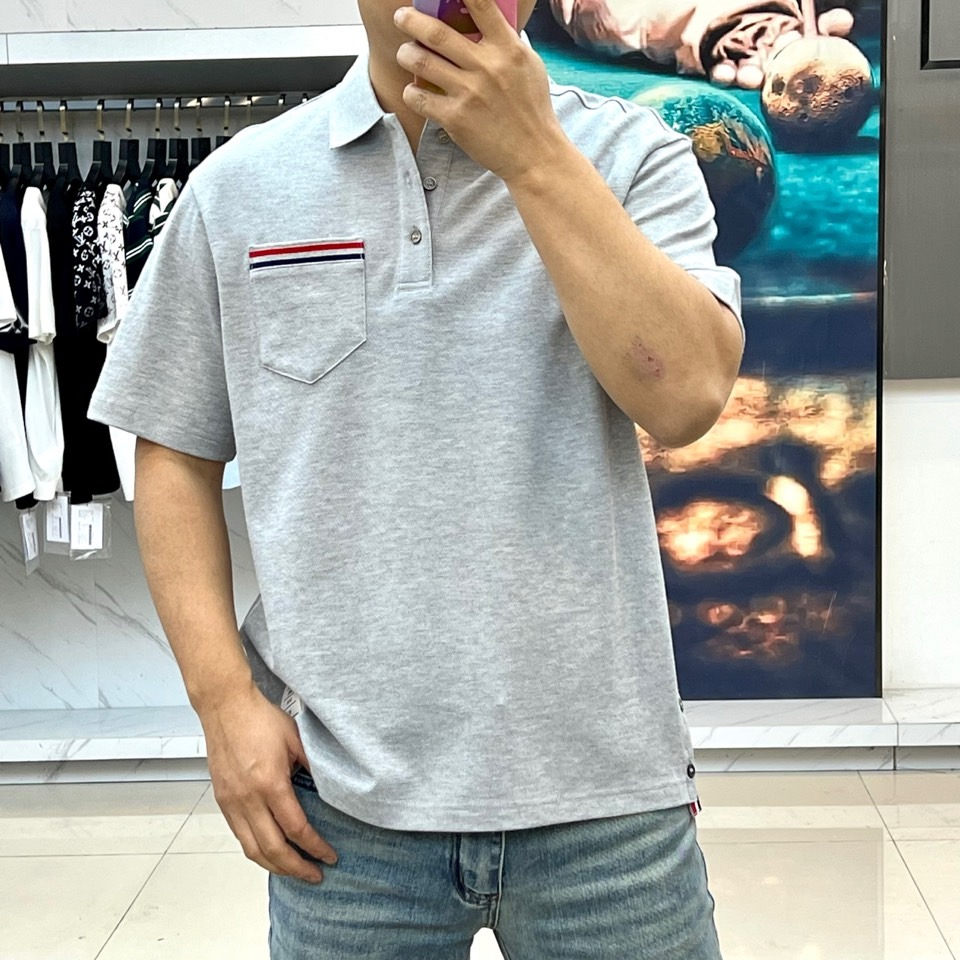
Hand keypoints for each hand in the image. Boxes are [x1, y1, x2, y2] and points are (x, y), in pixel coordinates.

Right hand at [199, 681, 337, 882]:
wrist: (225, 708)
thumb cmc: (260, 719)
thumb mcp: (296, 739)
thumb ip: (312, 766)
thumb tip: (329, 787)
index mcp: (270, 784)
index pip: (296, 829)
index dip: (315, 847)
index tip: (330, 856)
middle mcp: (248, 799)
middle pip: (272, 849)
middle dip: (296, 868)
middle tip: (315, 875)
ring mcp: (232, 802)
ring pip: (252, 849)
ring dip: (275, 866)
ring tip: (295, 870)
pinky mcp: (222, 801)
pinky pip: (239, 836)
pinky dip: (256, 850)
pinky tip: (271, 851)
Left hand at [394, 0, 568, 182]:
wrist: (534, 152)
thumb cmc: (531, 108)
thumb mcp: (529, 65)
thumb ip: (507, 41)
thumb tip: (488, 18)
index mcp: (507, 48)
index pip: (481, 5)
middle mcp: (486, 67)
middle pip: (436, 32)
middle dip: (411, 20)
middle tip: (401, 17)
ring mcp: (469, 93)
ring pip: (421, 62)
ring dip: (406, 54)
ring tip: (405, 54)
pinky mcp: (455, 119)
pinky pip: (419, 98)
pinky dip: (411, 92)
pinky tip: (414, 91)